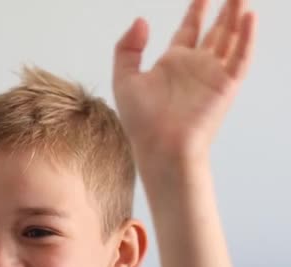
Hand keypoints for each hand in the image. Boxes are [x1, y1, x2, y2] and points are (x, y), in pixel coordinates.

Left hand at [113, 0, 255, 162]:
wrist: (160, 146)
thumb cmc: (140, 121)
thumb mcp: (124, 79)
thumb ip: (127, 48)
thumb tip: (141, 20)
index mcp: (172, 63)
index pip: (189, 29)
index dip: (196, 10)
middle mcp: (195, 66)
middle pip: (215, 30)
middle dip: (224, 9)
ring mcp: (213, 74)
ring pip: (231, 37)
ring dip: (238, 16)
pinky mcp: (226, 85)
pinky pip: (241, 57)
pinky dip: (247, 37)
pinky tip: (249, 17)